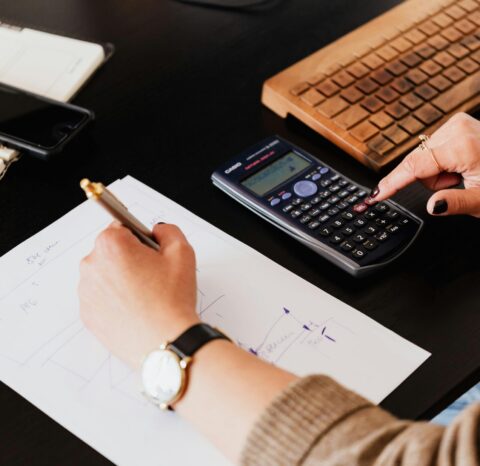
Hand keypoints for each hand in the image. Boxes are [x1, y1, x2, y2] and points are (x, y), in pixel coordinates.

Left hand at [78, 222, 199, 368]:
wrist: (165, 341)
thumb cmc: (172, 299)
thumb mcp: (182, 252)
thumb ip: (168, 231)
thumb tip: (157, 231)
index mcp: (111, 245)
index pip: (121, 227)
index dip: (140, 239)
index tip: (150, 253)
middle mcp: (91, 265)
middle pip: (111, 251)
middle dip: (129, 259)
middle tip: (152, 277)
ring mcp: (86, 292)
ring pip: (105, 275)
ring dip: (121, 280)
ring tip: (145, 296)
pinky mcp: (88, 315)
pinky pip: (101, 298)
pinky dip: (115, 300)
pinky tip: (135, 309)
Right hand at [371, 113, 479, 216]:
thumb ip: (454, 204)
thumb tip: (431, 206)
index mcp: (462, 145)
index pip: (413, 167)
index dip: (392, 184)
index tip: (375, 195)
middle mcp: (457, 128)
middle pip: (418, 163)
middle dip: (432, 180)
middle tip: (459, 184)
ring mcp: (457, 124)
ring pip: (424, 158)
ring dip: (438, 172)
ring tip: (464, 174)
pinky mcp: (458, 125)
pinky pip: (434, 150)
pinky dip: (443, 163)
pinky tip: (462, 166)